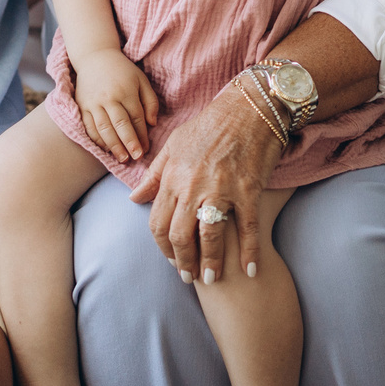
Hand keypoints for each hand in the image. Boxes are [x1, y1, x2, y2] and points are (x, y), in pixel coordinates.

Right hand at [71, 48, 159, 159]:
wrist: (95, 58)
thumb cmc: (123, 71)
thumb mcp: (141, 80)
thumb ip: (150, 101)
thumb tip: (152, 123)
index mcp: (126, 91)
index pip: (136, 117)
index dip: (142, 135)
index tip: (146, 149)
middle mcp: (109, 98)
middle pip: (121, 124)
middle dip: (129, 143)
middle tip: (136, 157)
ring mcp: (94, 103)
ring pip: (104, 128)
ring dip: (114, 146)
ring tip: (122, 158)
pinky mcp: (82, 106)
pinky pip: (89, 127)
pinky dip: (97, 140)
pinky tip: (105, 149)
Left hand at [132, 77, 285, 285]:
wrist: (249, 106)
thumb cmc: (211, 124)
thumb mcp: (174, 144)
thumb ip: (154, 175)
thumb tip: (134, 199)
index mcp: (173, 176)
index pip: (158, 222)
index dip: (162, 247)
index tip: (171, 260)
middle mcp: (193, 185)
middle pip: (179, 235)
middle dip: (182, 262)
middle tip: (188, 277)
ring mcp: (221, 189)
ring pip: (209, 236)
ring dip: (210, 262)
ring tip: (213, 279)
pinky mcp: (248, 189)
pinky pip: (247, 227)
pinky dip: (249, 251)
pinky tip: (250, 269)